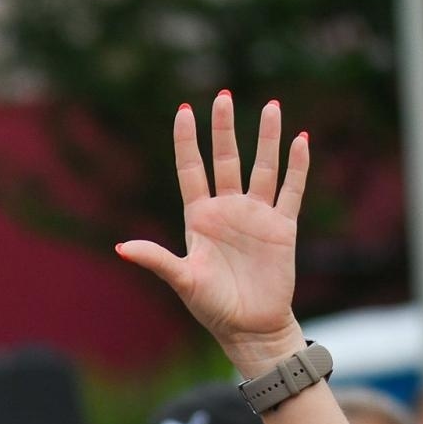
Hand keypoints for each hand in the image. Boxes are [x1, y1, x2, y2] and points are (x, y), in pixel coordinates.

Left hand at [117, 93, 309, 375]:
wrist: (250, 327)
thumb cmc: (213, 307)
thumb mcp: (183, 281)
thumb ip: (157, 260)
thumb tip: (121, 248)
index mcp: (199, 218)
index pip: (191, 170)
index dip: (187, 141)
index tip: (184, 111)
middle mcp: (227, 210)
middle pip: (225, 159)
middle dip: (224, 129)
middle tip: (222, 96)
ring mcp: (256, 216)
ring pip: (262, 167)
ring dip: (266, 138)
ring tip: (270, 106)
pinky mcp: (282, 228)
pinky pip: (291, 190)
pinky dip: (297, 167)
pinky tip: (301, 140)